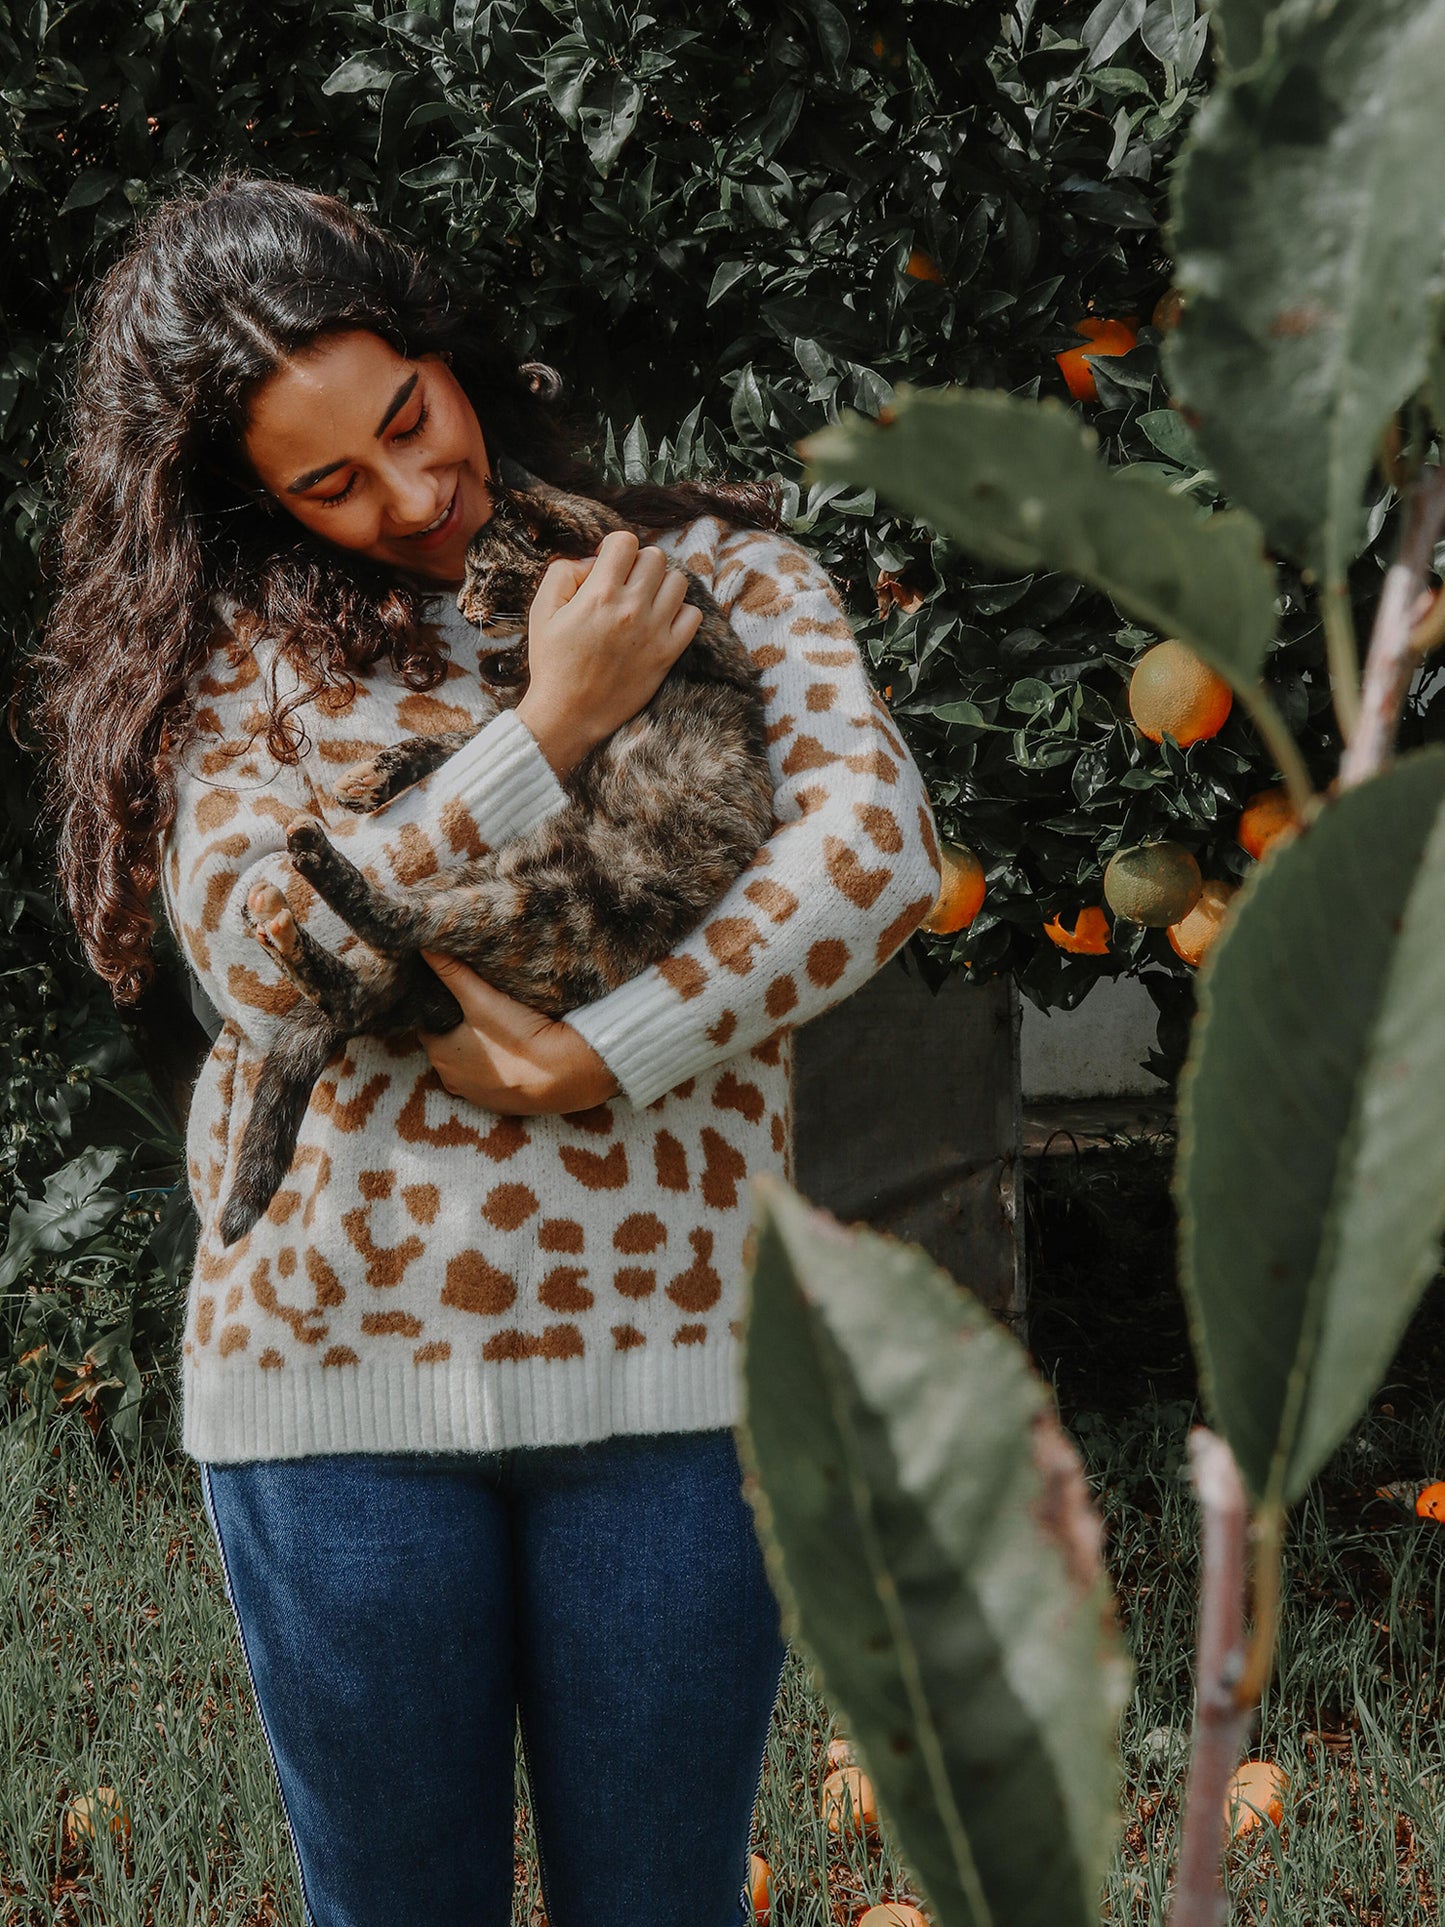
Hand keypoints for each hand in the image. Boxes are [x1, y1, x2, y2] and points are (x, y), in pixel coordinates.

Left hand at [417, 949, 620, 1114]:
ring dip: (480, 1051)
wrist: (563, 1074)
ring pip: (470, 1065)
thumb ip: (452, 971)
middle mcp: (451, 1080)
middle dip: (459, 1030)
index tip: (456, 995)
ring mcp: (476, 1097)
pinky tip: (515, 1052)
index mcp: (440, 1054)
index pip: (429, 1026)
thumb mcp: (481, 998)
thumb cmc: (517, 1035)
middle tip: (479, 1008)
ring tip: (499, 1028)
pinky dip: (499, 1068)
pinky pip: (492, 1081)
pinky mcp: (501, 1105)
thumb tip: (424, 945)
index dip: (440, 1009)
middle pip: (449, 1046)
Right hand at [514, 529, 702, 776]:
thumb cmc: (552, 662)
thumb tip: (592, 561)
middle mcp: (631, 608)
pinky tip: (660, 622)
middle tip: (626, 586)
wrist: (568, 714)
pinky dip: (680, 614)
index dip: (615, 548)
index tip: (608, 566)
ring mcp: (654, 631)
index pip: (625, 541)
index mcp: (599, 593)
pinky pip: (692, 616)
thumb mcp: (541, 610)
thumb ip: (563, 573)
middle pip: (655, 557)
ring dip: (662, 585)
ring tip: (645, 602)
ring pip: (678, 581)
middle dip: (639, 565)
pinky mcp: (667, 654)